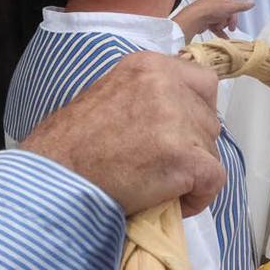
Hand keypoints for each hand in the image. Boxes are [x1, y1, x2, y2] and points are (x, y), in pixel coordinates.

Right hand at [19, 52, 225, 215]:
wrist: (56, 177)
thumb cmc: (71, 145)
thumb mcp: (110, 95)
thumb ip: (146, 96)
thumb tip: (176, 117)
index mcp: (149, 66)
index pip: (203, 82)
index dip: (196, 112)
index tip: (179, 133)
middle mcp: (167, 84)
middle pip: (208, 119)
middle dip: (193, 145)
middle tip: (161, 165)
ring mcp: (178, 120)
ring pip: (212, 151)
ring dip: (192, 172)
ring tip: (157, 184)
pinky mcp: (185, 157)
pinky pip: (214, 180)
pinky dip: (197, 198)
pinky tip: (171, 202)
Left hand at [173, 0, 252, 38]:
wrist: (194, 19)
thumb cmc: (210, 9)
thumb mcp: (230, 7)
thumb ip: (242, 5)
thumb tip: (251, 2)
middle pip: (231, 8)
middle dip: (232, 18)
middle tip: (232, 25)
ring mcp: (213, 9)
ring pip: (225, 17)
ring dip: (225, 24)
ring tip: (222, 27)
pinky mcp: (209, 18)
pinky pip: (218, 25)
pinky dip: (221, 31)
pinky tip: (224, 37)